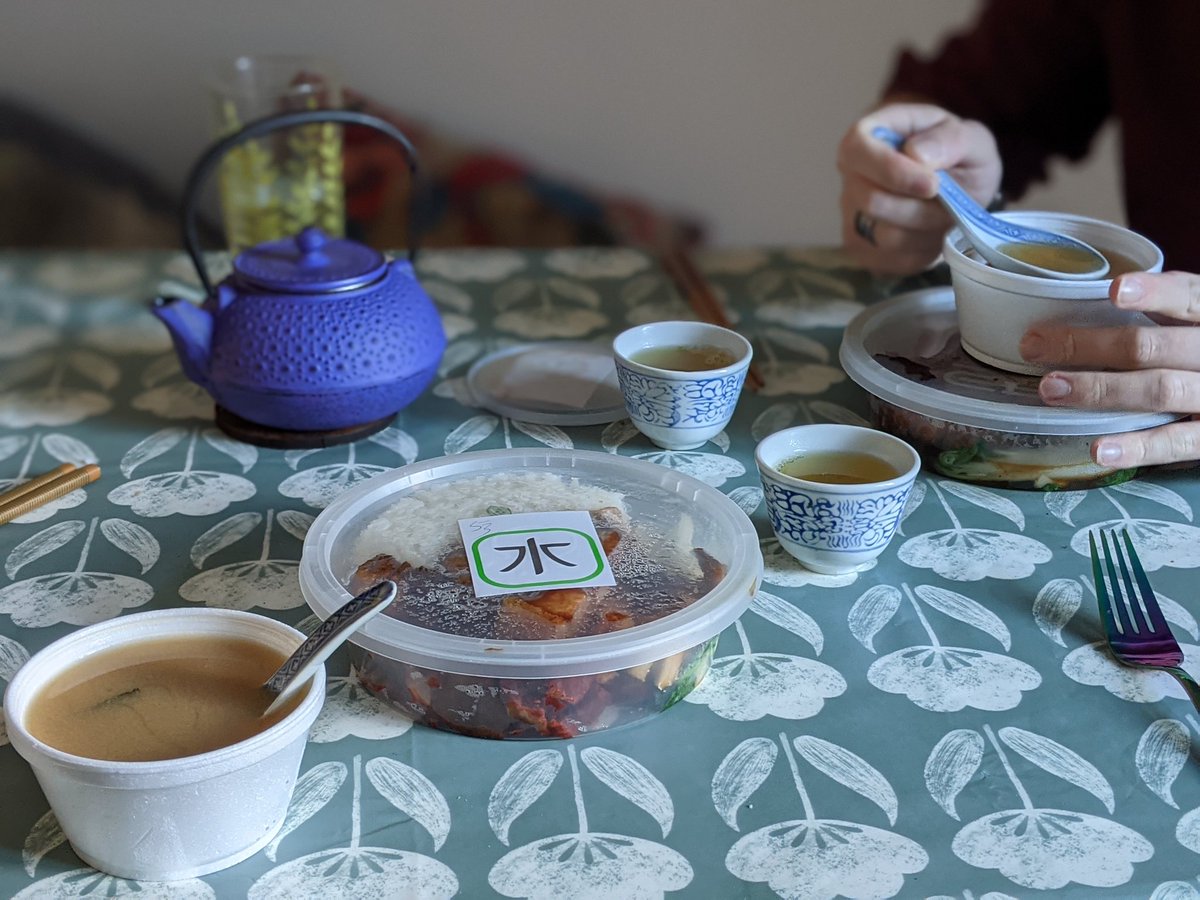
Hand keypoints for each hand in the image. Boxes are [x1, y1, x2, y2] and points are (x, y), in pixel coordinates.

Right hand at [837, 102, 1002, 274]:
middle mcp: (851, 176)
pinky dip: (922, 250)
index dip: (892, 170)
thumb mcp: (971, 138)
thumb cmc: (959, 156)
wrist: (960, 190)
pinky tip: (932, 233)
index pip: (857, 150)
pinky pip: (891, 260)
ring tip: (944, 215)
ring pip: (884, 236)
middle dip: (920, 208)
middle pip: (871, 201)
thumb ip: (949, 140)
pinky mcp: (862, 249)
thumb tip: (916, 154)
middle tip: (950, 201)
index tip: (932, 184)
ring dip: (926, 230)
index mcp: (868, 136)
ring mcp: (852, 215)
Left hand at [1019, 271, 1199, 466]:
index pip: (1190, 297)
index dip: (1155, 293)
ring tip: (1052, 389)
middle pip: (1154, 347)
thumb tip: (1095, 297)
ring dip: (1101, 390)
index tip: (1114, 290)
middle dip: (1090, 346)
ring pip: (1160, 391)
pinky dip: (1137, 447)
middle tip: (1036, 346)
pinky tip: (1100, 449)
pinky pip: (1177, 443)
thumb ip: (1168, 311)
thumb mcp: (1198, 325)